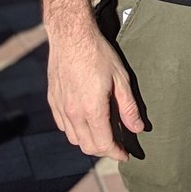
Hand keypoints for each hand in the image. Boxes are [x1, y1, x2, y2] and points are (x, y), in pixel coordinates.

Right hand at [47, 26, 144, 161]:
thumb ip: (128, 107)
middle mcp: (73, 113)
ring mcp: (61, 108)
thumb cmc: (98, 53)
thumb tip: (137, 129)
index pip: (104, 144)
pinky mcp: (53, 100)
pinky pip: (63, 126)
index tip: (125, 155)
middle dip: (104, 150)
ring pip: (74, 138)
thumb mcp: (120, 78)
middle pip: (88, 146)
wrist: (71, 36)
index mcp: (92, 110)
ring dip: (89, 142)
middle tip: (117, 145)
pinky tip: (85, 122)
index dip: (116, 153)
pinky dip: (75, 131)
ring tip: (103, 135)